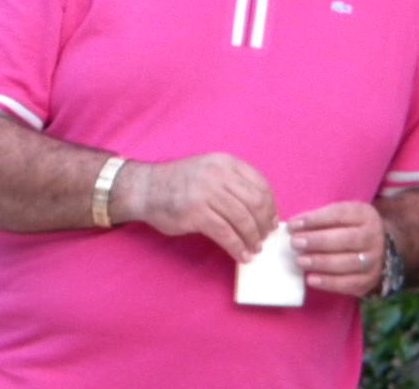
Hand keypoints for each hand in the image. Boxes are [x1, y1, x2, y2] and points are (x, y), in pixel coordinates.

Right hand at [113, 153, 277, 262]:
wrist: (146, 188)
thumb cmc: (180, 183)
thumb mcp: (210, 170)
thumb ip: (233, 183)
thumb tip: (262, 209)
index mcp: (226, 163)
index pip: (260, 184)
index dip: (271, 206)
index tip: (272, 221)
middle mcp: (219, 174)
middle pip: (255, 202)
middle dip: (264, 224)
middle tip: (265, 238)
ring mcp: (207, 193)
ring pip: (242, 219)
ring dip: (252, 238)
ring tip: (254, 249)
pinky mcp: (196, 213)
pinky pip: (225, 233)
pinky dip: (237, 247)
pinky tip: (241, 256)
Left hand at [287, 201, 384, 296]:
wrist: (377, 248)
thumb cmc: (349, 228)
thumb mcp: (341, 215)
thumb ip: (320, 218)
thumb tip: (293, 226)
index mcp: (364, 215)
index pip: (339, 214)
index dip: (315, 219)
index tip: (293, 225)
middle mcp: (373, 237)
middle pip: (345, 239)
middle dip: (317, 241)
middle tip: (295, 243)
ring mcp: (374, 260)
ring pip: (347, 262)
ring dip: (320, 262)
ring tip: (300, 261)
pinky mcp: (369, 280)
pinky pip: (349, 283)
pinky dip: (328, 282)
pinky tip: (311, 279)